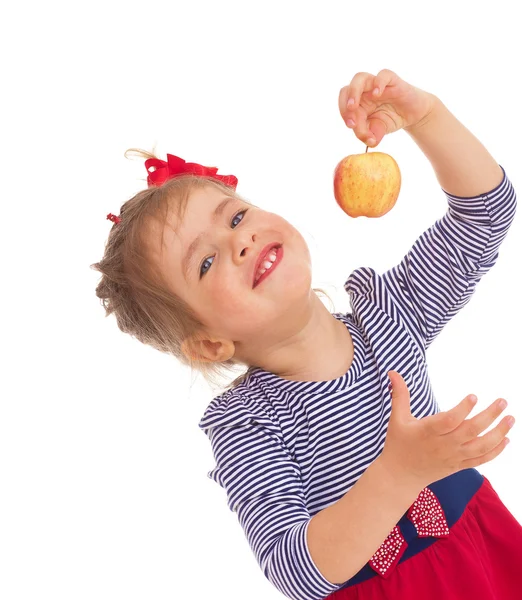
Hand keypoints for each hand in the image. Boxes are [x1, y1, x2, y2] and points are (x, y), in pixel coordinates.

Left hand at [338, 69, 435, 147]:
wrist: (413, 114)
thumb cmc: (391, 119)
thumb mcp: (379, 130)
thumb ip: (371, 135)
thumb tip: (369, 141)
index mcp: (357, 103)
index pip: (345, 106)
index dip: (345, 115)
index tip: (352, 127)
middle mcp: (364, 91)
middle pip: (346, 89)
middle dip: (344, 103)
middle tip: (350, 119)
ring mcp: (377, 84)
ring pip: (359, 78)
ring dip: (354, 92)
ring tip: (353, 106)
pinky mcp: (393, 80)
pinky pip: (383, 75)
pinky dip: (378, 83)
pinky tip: (377, 94)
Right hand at [379, 371, 514, 488]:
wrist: (400, 475)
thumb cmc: (398, 443)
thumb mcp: (397, 418)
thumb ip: (399, 394)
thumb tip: (393, 372)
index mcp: (427, 431)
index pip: (448, 420)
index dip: (462, 408)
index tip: (474, 395)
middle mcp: (443, 445)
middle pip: (470, 431)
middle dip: (489, 416)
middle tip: (502, 401)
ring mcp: (453, 456)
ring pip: (480, 446)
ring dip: (498, 433)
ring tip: (510, 418)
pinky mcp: (458, 465)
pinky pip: (481, 459)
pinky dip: (495, 451)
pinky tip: (506, 439)